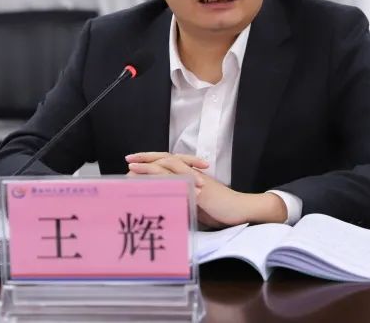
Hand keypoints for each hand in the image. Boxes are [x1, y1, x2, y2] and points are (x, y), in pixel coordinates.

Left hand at [125, 152, 287, 227]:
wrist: (241, 210)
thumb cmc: (220, 209)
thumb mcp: (196, 204)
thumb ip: (182, 200)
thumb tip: (164, 205)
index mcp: (189, 176)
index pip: (167, 164)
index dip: (150, 162)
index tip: (133, 164)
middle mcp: (190, 174)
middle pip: (165, 159)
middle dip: (146, 158)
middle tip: (128, 158)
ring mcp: (195, 180)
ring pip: (169, 166)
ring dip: (149, 165)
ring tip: (132, 165)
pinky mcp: (199, 189)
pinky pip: (180, 182)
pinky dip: (165, 180)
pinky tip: (153, 181)